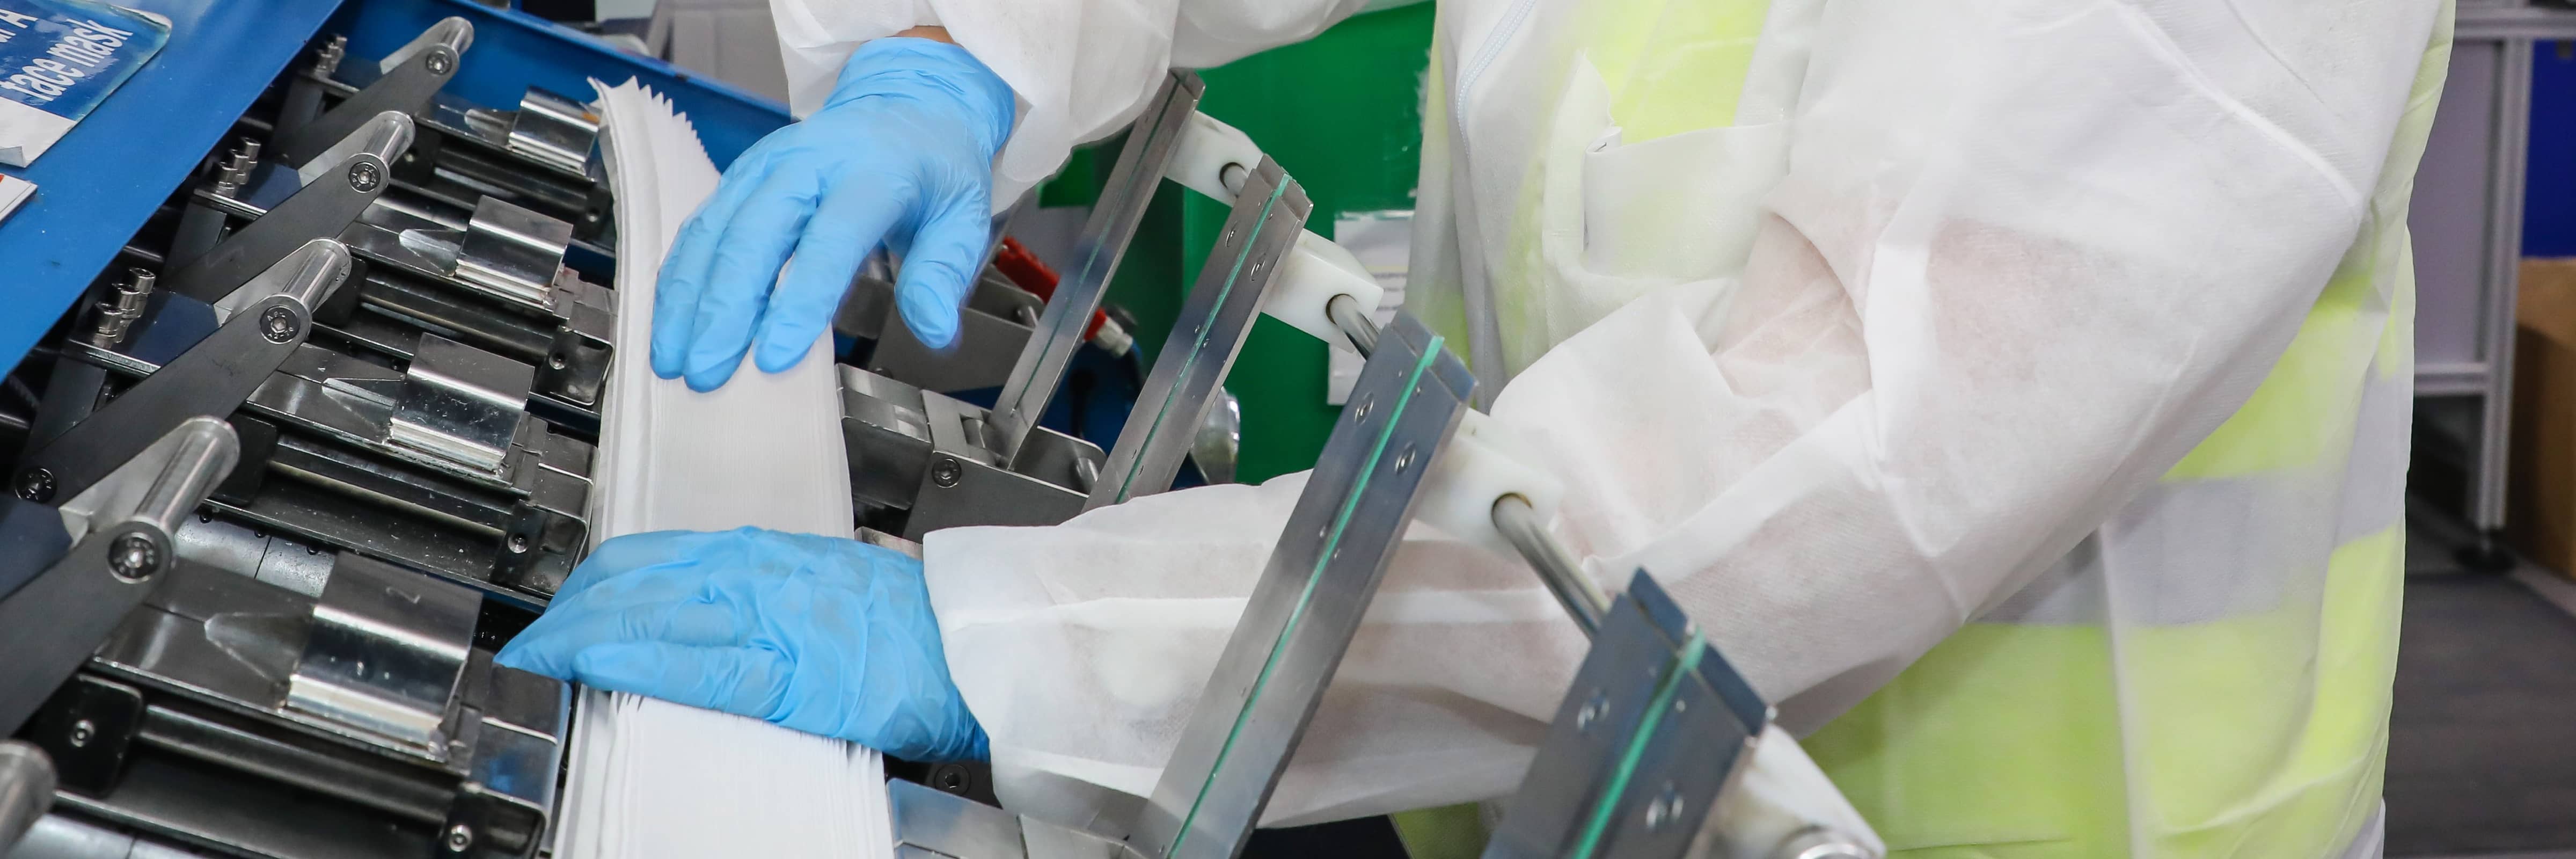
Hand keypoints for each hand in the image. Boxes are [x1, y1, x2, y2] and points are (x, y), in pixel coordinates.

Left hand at [495, 528, 988, 761]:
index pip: (646, 562)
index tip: (552, 621)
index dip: (585, 591)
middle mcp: (757, 574)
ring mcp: (770, 617)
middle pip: (630, 581)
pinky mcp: (789, 671)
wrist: (979, 644)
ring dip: (581, 634)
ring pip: (648, 610)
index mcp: (762, 558)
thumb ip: (753, 602)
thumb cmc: (913, 628)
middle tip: (530, 645)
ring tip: (543, 660)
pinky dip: (635, 657)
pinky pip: (696, 660)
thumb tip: (695, 621)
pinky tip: (596, 663)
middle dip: (567, 614)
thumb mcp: (818, 593)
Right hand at [652, 37, 1014, 390]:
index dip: (798, 300)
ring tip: (672, 357)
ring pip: (715, 231)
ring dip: (687, 299)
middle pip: (754, 235)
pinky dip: (680, 277)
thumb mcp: (964, 216)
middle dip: (724, 310)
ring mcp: (766, 166)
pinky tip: (669, 319)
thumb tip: (934, 331)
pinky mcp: (740, 176)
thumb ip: (943, 274)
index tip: (775, 356)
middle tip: (707, 371)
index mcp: (871, 171)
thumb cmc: (933, 166)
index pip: (829, 240)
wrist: (907, 104)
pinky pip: (701, 226)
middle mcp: (809, 163)